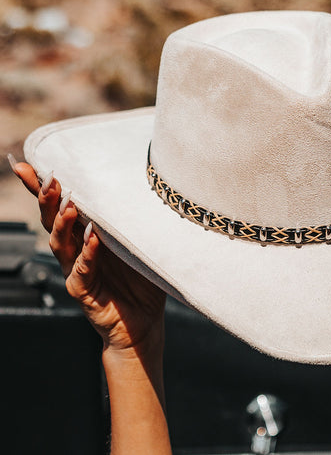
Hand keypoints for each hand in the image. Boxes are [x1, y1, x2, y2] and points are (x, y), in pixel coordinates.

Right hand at [9, 161, 165, 355]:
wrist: (143, 321)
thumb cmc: (140, 279)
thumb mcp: (140, 243)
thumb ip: (135, 221)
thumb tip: (149, 186)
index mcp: (85, 235)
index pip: (59, 208)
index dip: (42, 188)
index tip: (26, 164)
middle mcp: (75, 251)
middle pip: (52, 220)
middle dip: (47, 198)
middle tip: (50, 177)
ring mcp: (76, 271)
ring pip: (60, 244)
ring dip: (63, 223)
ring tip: (69, 204)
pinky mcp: (84, 292)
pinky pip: (81, 271)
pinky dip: (87, 254)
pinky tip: (93, 238)